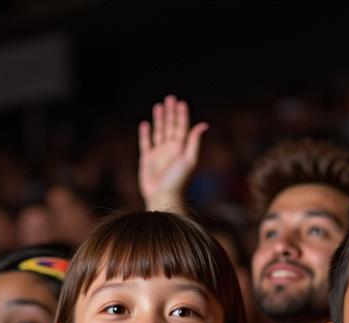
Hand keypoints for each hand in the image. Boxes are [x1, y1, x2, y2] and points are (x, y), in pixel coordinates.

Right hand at [138, 95, 207, 212]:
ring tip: (158, 106)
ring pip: (159, 132)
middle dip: (170, 113)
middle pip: (170, 126)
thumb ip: (194, 141)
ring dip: (159, 119)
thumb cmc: (178, 181)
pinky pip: (145, 144)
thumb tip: (204, 124)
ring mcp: (158, 154)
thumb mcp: (189, 160)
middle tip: (169, 98)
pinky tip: (146, 124)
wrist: (163, 197)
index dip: (182, 115)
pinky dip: (145, 134)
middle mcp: (170, 150)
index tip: (181, 103)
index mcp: (181, 148)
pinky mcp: (147, 160)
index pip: (182, 127)